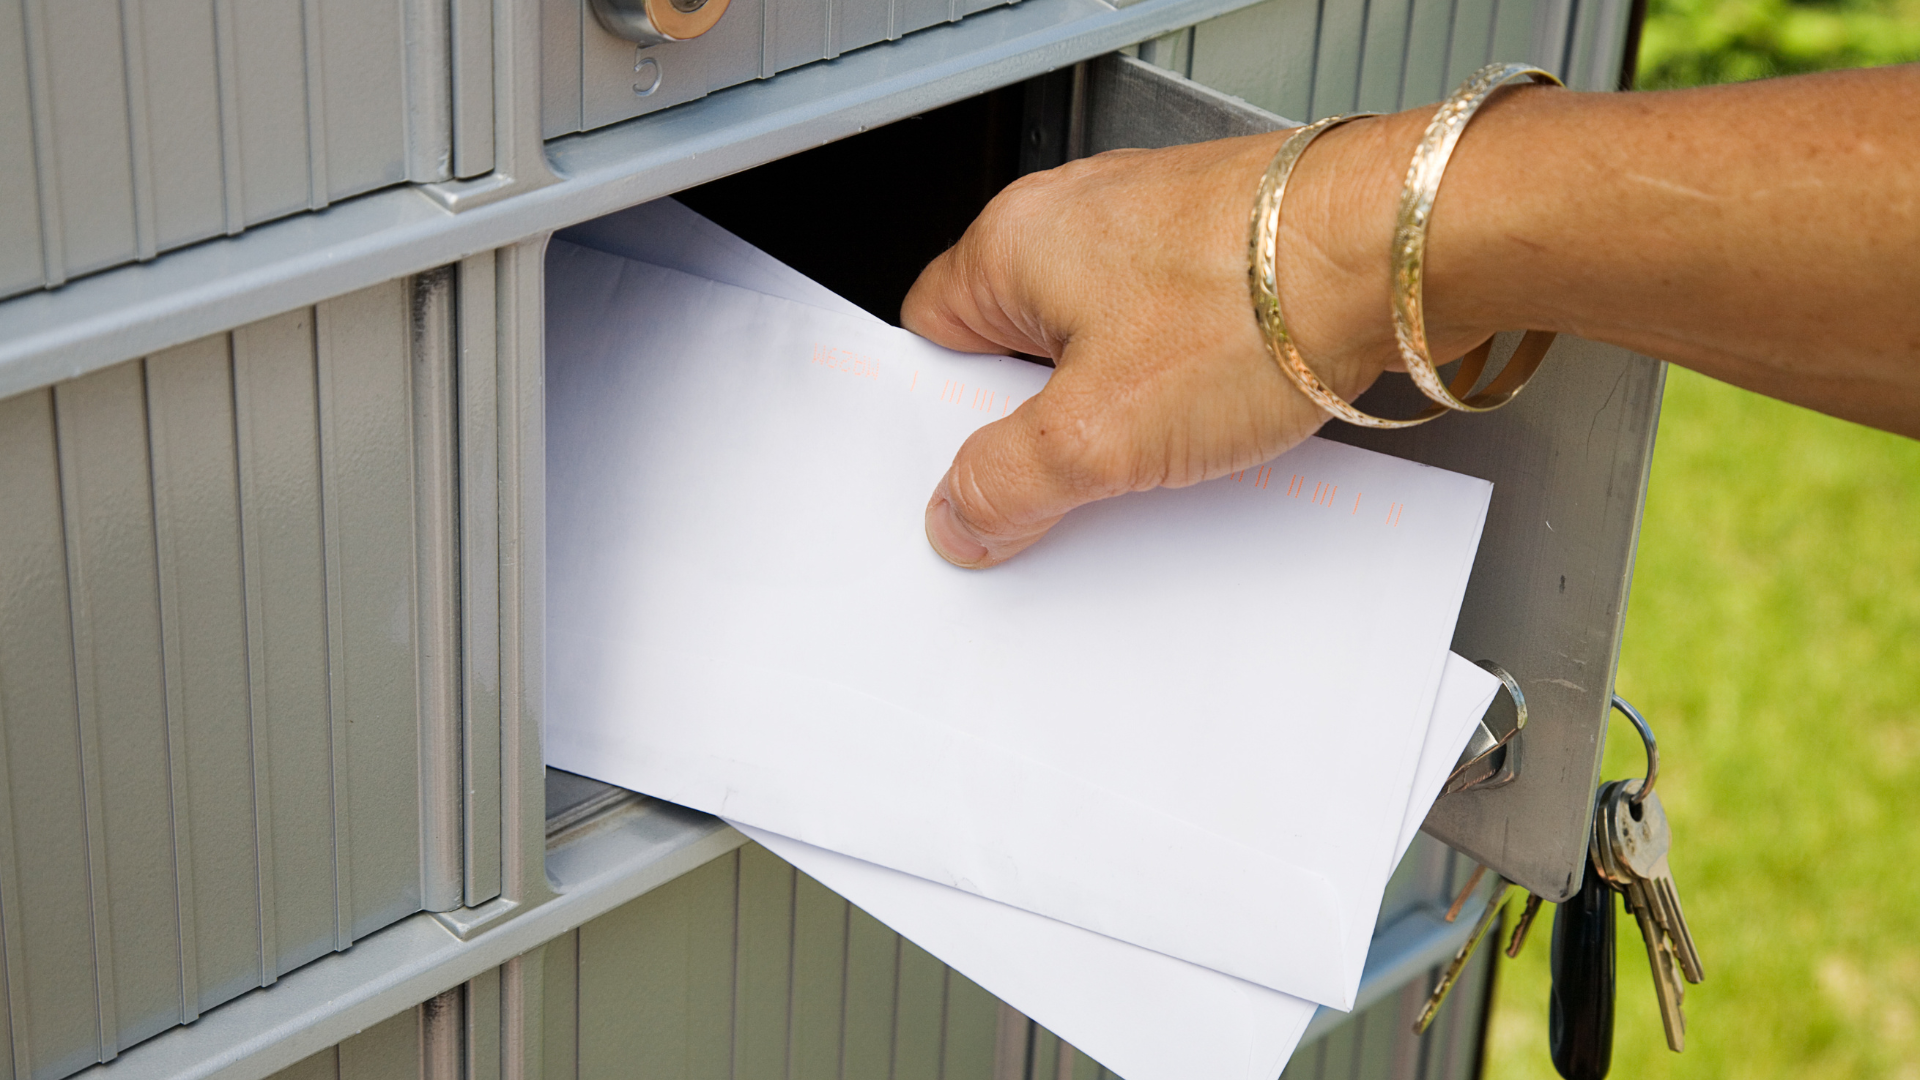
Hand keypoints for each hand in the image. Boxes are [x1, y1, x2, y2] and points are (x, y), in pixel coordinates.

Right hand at [901, 115, 1463, 567]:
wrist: (1400, 252)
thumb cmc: (1255, 296)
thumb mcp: (1098, 432)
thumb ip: (1009, 482)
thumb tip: (960, 512)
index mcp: (1014, 243)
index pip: (930, 337)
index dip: (939, 418)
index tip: (963, 481)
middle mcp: (1082, 225)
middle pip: (1019, 352)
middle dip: (1039, 430)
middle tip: (1066, 487)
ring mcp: (1160, 239)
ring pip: (1105, 355)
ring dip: (1120, 420)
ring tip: (1154, 465)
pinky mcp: (1227, 262)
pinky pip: (1174, 348)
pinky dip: (1183, 398)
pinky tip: (1213, 437)